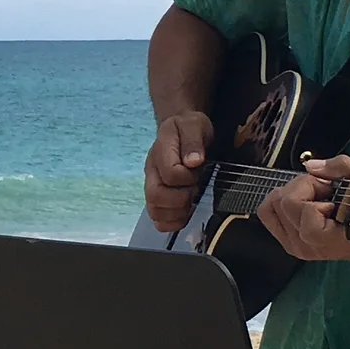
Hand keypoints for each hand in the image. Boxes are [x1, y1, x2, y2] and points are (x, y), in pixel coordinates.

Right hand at [143, 111, 214, 232]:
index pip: (170, 174)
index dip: (187, 178)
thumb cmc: (189, 128)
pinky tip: (185, 213)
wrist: (180, 129)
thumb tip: (194, 161)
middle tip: (194, 189)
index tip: (197, 171)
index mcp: (160, 152)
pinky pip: (158, 219)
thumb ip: (194, 141)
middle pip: (155, 196)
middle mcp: (152, 172)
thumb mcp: (195, 125)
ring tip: (190, 202)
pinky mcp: (157, 198)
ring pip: (155, 211)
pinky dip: (172, 223)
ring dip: (177, 213)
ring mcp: (152, 186)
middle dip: (180, 198)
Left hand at [257, 155, 349, 263]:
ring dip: (292, 195)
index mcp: (320, 236)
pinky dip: (284, 204)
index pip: (292, 202)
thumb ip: (339, 167)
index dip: (310, 186)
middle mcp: (303, 245)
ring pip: (270, 208)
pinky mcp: (290, 245)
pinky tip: (307, 205)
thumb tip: (310, 166)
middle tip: (325, 191)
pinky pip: (270, 217)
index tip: (331, 189)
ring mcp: (295, 248)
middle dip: (301, 187)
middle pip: (280, 201)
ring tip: (317, 198)